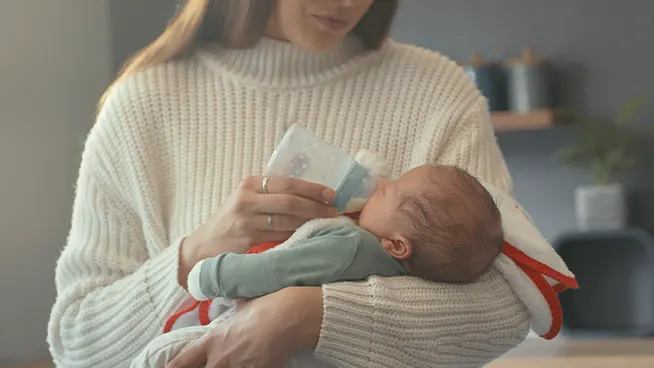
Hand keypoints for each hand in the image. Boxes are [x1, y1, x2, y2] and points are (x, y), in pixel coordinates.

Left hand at [165, 287, 323, 367]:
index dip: (174, 367)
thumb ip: (234, 309)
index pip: (182, 361)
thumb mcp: (242, 304)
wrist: (287, 317)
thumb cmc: (265, 307)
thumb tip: (235, 301)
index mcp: (212, 340)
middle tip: (219, 362)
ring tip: (242, 361)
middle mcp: (220, 359)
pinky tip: (258, 364)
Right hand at [178, 176, 336, 287]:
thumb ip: (270, 197)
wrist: (201, 248)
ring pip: (287, 221)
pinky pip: (280, 237)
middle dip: (315, 206)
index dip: (312, 188)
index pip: (287, 182)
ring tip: (327, 224)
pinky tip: (310, 237)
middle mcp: (246, 199)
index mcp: (249, 184)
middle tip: (335, 211)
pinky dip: (297, 236)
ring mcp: (245, 220)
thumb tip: (310, 197)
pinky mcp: (246, 239)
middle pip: (289, 201)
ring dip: (310, 222)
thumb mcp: (246, 202)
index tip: (331, 194)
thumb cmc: (230, 224)